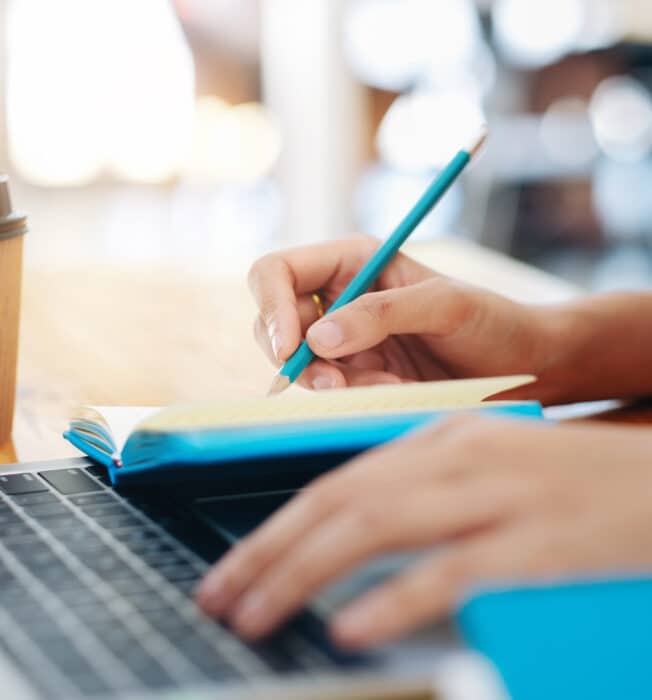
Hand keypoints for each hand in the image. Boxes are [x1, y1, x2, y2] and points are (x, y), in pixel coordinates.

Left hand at [196, 417, 651, 648]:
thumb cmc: (570, 484)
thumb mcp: (485, 473)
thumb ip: (423, 496)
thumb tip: (353, 543)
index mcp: (441, 440)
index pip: (338, 484)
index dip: (275, 529)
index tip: (233, 571)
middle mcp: (457, 457)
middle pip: (341, 503)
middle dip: (269, 553)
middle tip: (217, 598)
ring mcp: (497, 494)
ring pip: (377, 526)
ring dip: (303, 573)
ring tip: (255, 616)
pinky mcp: (539, 540)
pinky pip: (452, 568)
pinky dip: (395, 598)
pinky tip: (353, 627)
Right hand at [248, 235, 557, 399]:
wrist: (520, 365)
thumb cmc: (491, 321)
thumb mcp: (445, 306)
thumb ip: (382, 313)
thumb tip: (316, 341)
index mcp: (351, 261)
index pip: (277, 272)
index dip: (270, 306)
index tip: (289, 347)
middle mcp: (338, 297)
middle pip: (274, 323)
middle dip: (296, 357)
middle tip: (334, 384)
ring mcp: (344, 338)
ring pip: (300, 364)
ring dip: (334, 383)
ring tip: (389, 386)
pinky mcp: (356, 374)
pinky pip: (331, 389)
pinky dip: (355, 397)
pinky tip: (396, 391)